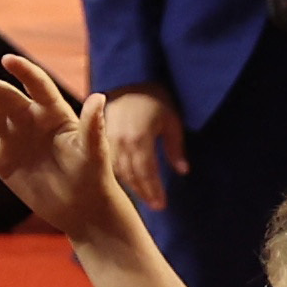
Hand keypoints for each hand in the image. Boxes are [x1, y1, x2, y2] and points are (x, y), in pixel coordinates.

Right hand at [0, 56, 139, 250]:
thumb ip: (92, 126)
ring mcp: (13, 138)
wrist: (80, 209)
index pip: (37, 85)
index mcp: (53, 113)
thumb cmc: (92, 177)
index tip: (7, 60)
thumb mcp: (94, 153)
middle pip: (4, 96)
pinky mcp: (1, 159)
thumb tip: (99, 98)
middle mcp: (30, 120)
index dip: (23, 71)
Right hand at [101, 85, 185, 212]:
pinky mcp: (102, 138)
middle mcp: (120, 141)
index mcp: (139, 138)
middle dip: (144, 192)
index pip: (146, 172)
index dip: (154, 190)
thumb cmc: (157, 99)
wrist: (130, 80)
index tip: (162, 205)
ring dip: (132, 187)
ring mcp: (108, 140)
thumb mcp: (172, 121)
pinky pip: (110, 162)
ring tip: (145, 198)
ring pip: (118, 171)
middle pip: (131, 175)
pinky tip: (130, 183)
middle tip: (156, 206)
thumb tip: (183, 172)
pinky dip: (121, 175)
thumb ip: (175, 148)